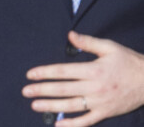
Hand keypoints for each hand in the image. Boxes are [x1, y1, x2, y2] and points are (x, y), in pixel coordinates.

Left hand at [22, 31, 143, 125]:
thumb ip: (87, 42)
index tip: (30, 74)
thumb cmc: (127, 61)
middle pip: (63, 89)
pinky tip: (58, 125)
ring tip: (35, 106)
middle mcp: (94, 88)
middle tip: (26, 91)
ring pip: (71, 106)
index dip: (45, 73)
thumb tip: (69, 35)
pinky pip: (87, 121)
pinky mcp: (106, 113)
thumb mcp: (108, 47)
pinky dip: (72, 124)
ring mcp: (100, 103)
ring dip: (52, 107)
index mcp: (93, 70)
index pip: (63, 72)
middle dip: (42, 90)